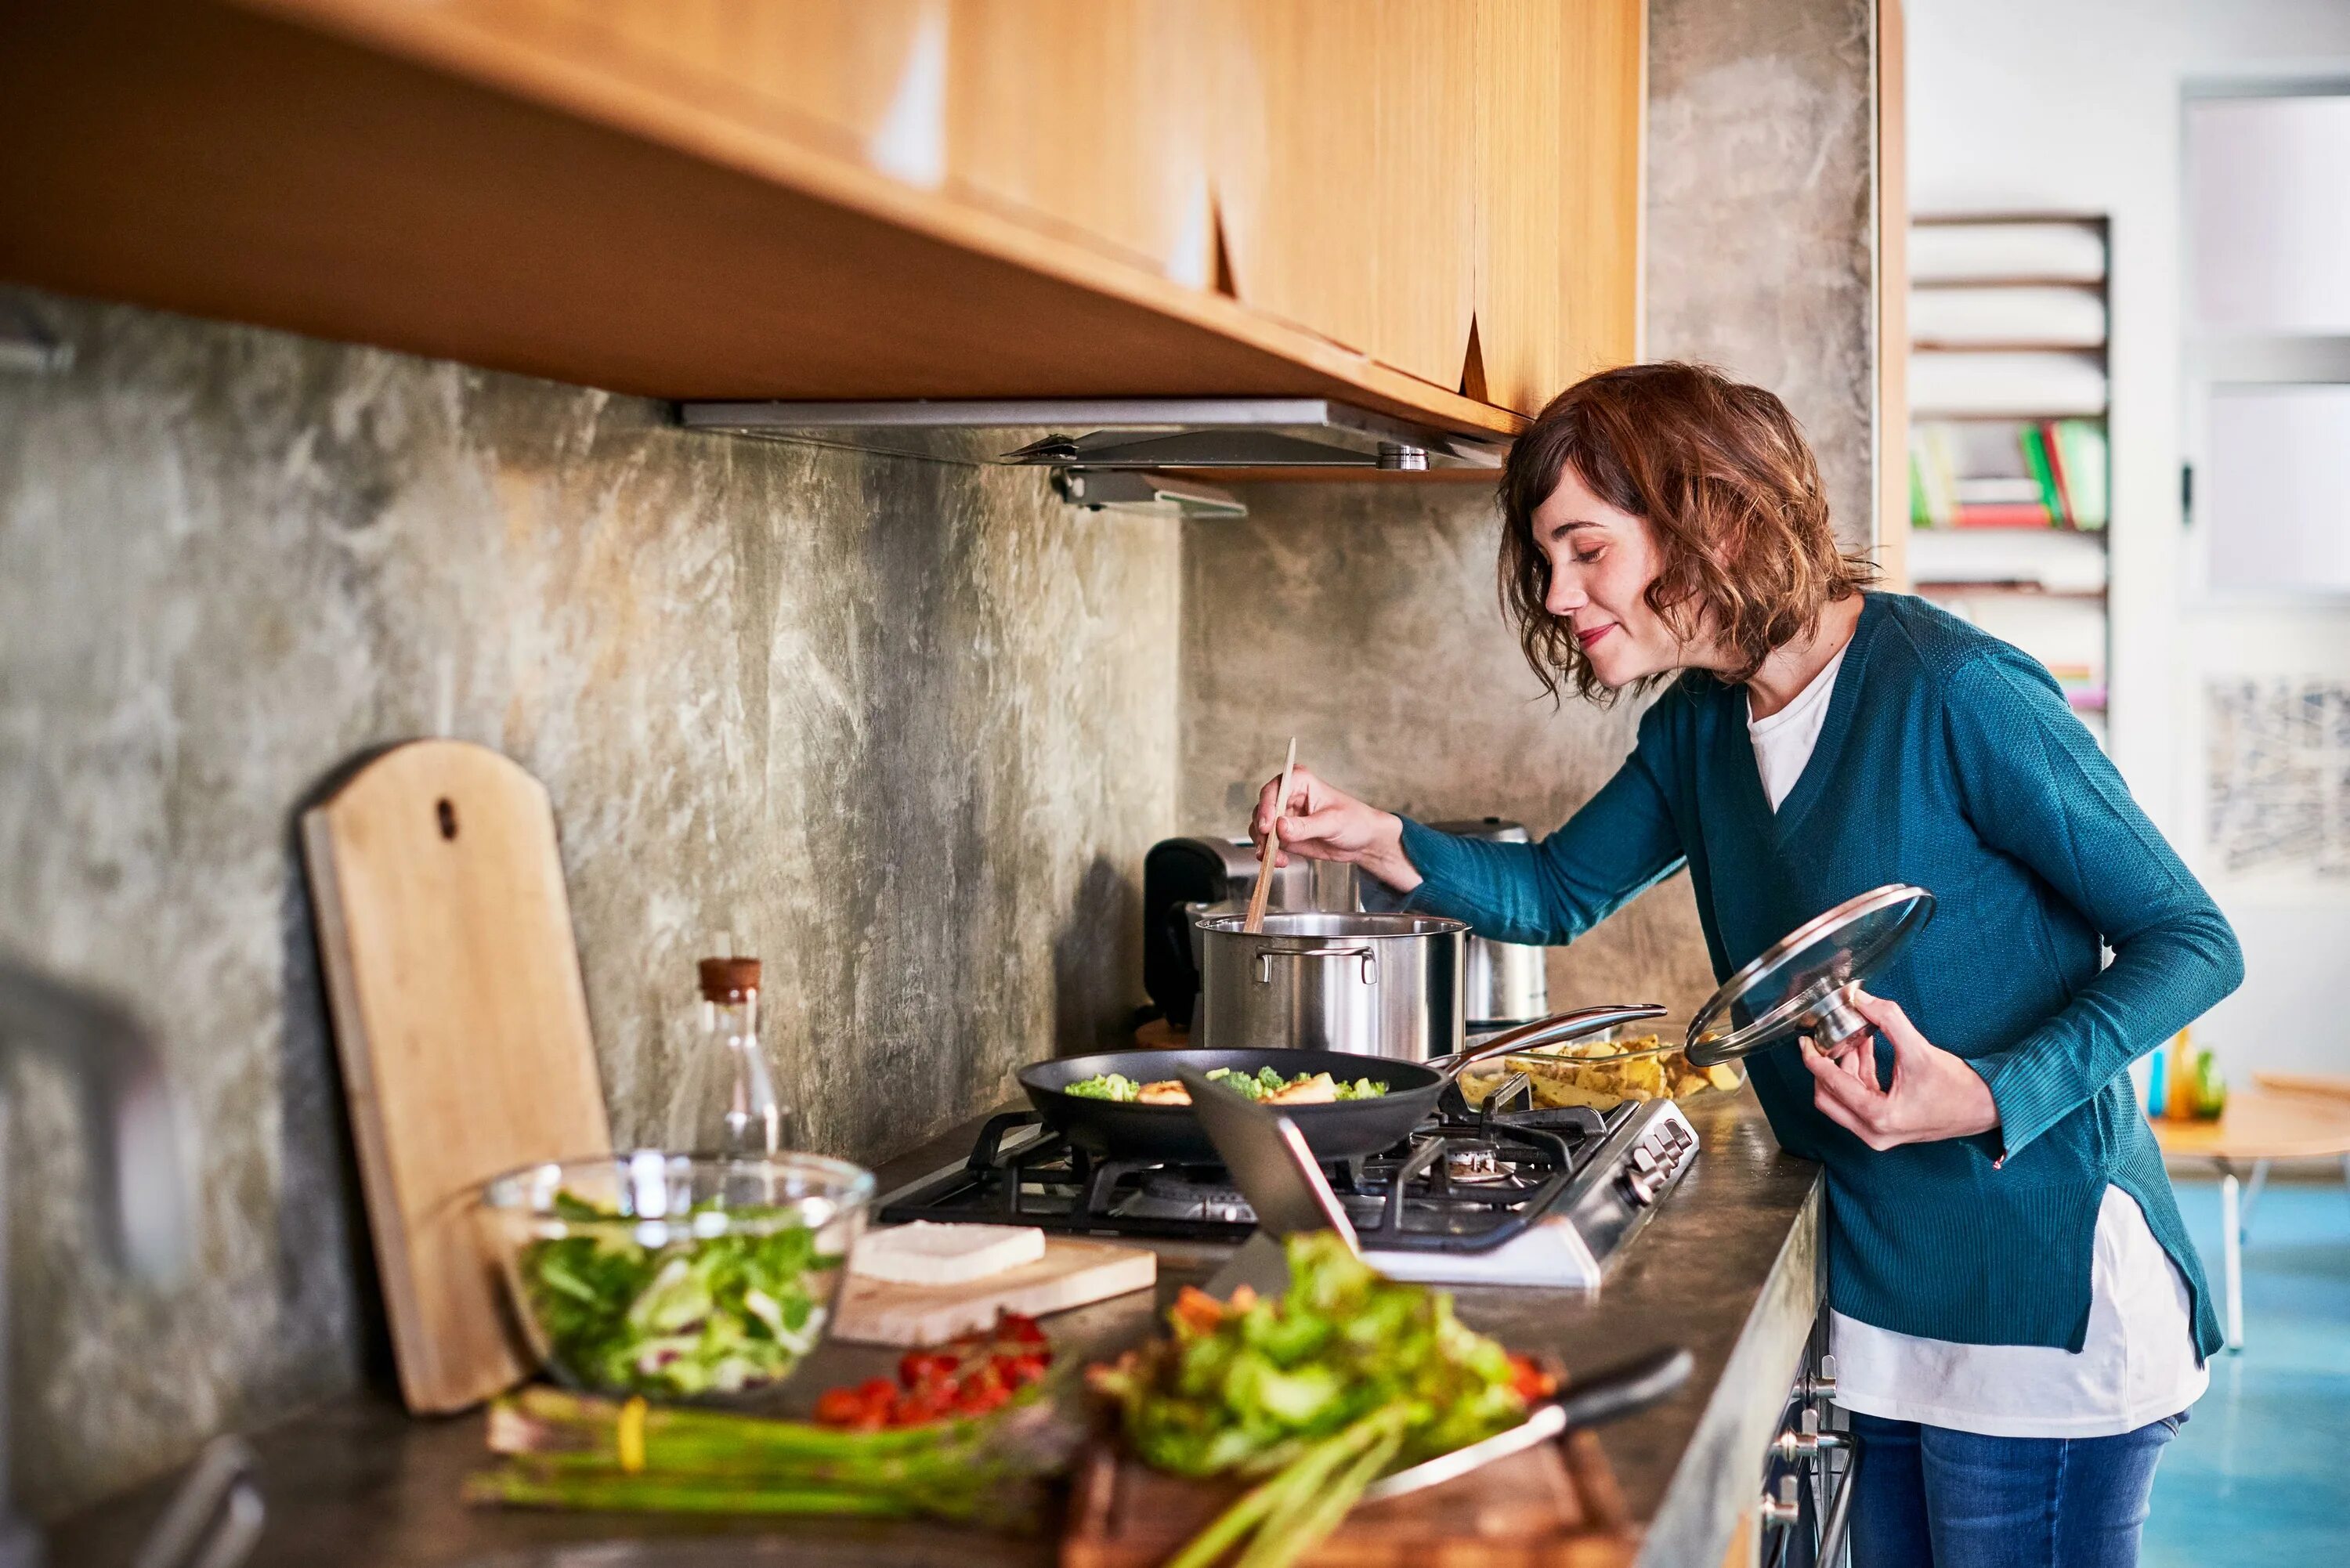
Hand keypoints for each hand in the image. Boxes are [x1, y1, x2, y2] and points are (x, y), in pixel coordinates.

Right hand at [1250, 765, 1421, 892]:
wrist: (1362, 841)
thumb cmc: (1354, 821)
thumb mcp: (1332, 822)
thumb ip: (1305, 826)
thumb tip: (1280, 827)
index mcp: (1299, 781)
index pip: (1274, 790)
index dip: (1267, 808)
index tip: (1267, 827)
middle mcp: (1287, 796)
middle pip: (1262, 810)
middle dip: (1262, 831)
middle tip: (1268, 847)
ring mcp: (1283, 816)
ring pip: (1260, 828)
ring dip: (1263, 845)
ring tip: (1275, 858)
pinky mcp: (1283, 834)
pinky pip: (1267, 843)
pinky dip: (1269, 854)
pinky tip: (1280, 861)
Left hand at [1801, 990, 1999, 1151]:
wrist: (1986, 1108)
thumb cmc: (1957, 1087)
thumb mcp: (1918, 1049)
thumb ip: (1888, 1020)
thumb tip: (1860, 999)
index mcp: (1878, 1117)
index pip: (1831, 1086)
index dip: (1813, 1061)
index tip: (1805, 1042)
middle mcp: (1874, 1132)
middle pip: (1829, 1097)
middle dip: (1825, 1066)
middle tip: (1826, 1039)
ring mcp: (1879, 1133)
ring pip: (1844, 1097)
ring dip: (1844, 1067)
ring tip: (1852, 1036)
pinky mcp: (1886, 1126)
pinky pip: (1860, 1098)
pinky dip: (1858, 1074)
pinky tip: (1864, 1048)